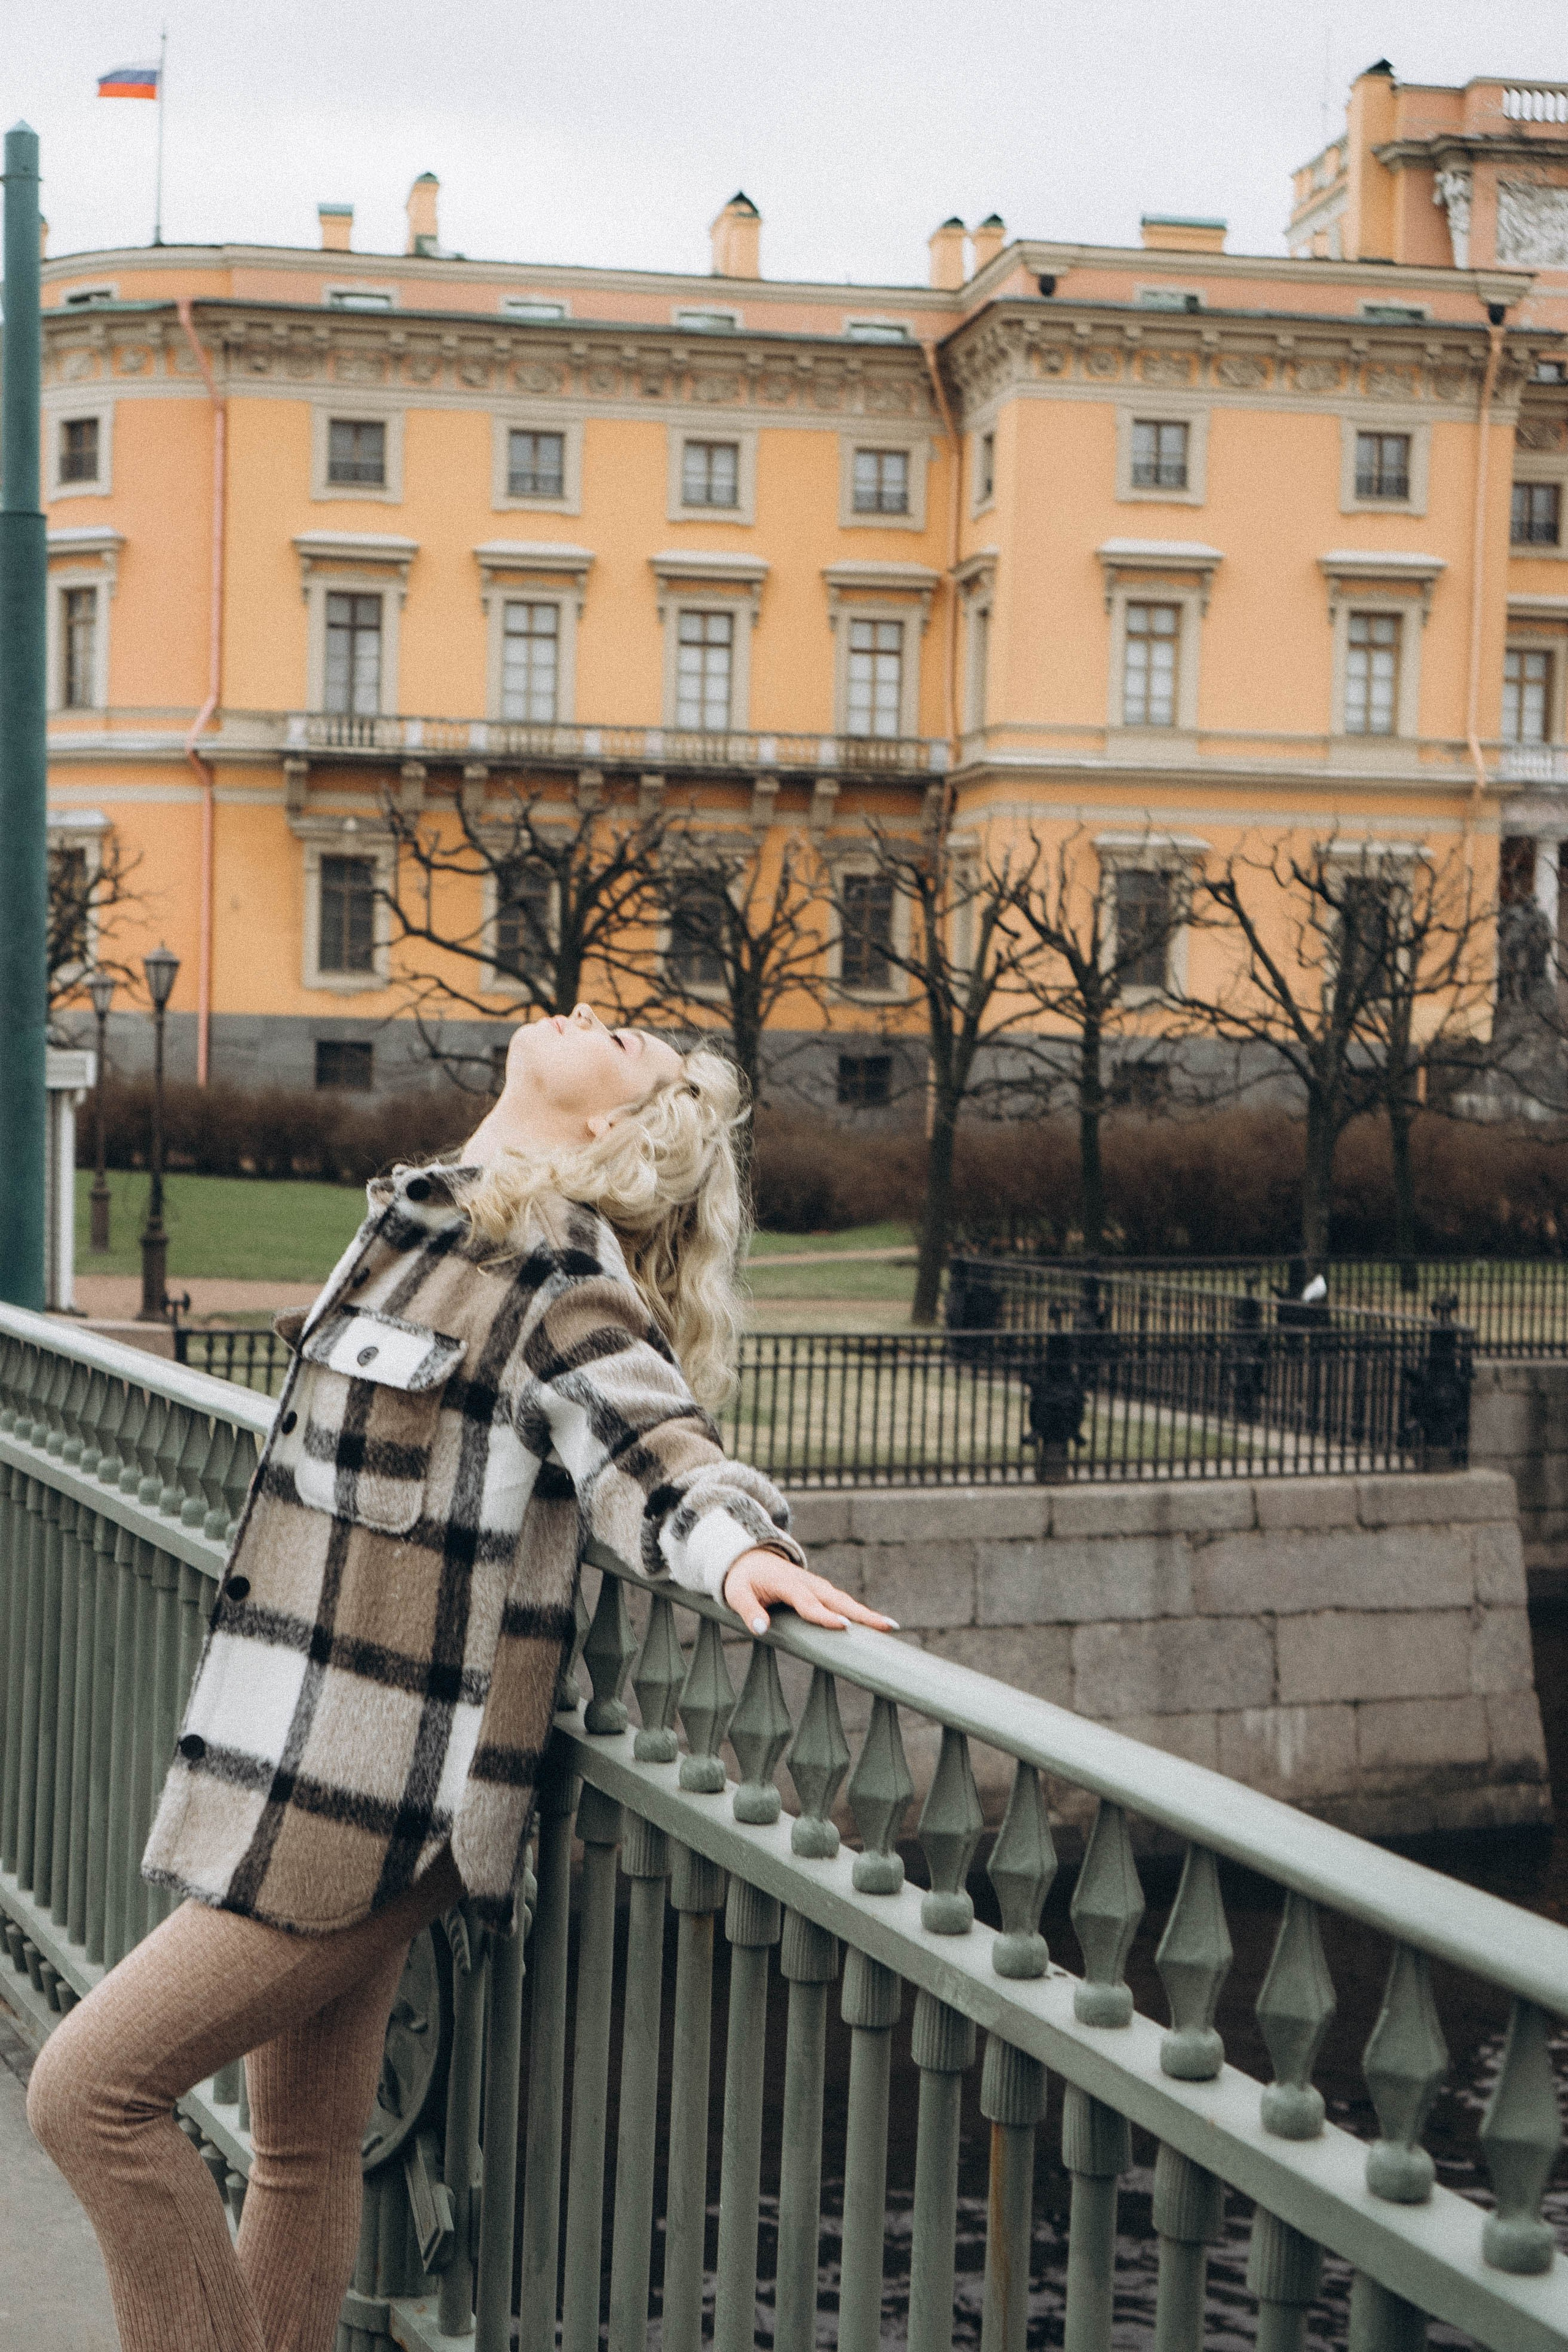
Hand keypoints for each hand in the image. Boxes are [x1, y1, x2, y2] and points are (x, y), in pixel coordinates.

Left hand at [722, 1548, 897, 1636]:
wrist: (749, 1556)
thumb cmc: (742, 1579)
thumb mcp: (736, 1594)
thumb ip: (748, 1611)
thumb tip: (761, 1630)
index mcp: (787, 1583)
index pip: (808, 1602)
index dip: (825, 1615)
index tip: (844, 1626)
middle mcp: (807, 1583)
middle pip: (837, 1599)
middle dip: (863, 1613)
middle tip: (887, 1626)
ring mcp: (816, 1585)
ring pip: (844, 1600)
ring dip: (866, 1613)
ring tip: (889, 1627)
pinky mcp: (820, 1590)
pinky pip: (841, 1601)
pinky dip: (859, 1611)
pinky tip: (874, 1624)